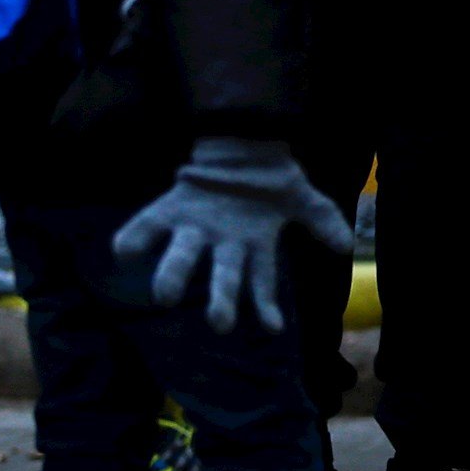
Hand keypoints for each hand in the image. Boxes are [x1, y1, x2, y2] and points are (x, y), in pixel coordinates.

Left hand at [112, 138, 353, 333]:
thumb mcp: (302, 197)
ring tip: (164, 296)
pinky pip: (147, 225)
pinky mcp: (170, 208)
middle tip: (219, 323)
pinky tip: (122, 251)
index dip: (264, 306)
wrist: (240, 142)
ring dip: (173, 275)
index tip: (271, 328)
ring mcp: (194, 229)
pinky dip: (134, 237)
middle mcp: (222, 245)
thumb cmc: (270, 176)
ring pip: (182, 258)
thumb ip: (322, 220)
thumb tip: (347, 246)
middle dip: (220, 300)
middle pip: (222, 278)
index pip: (261, 284)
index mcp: (253, 246)